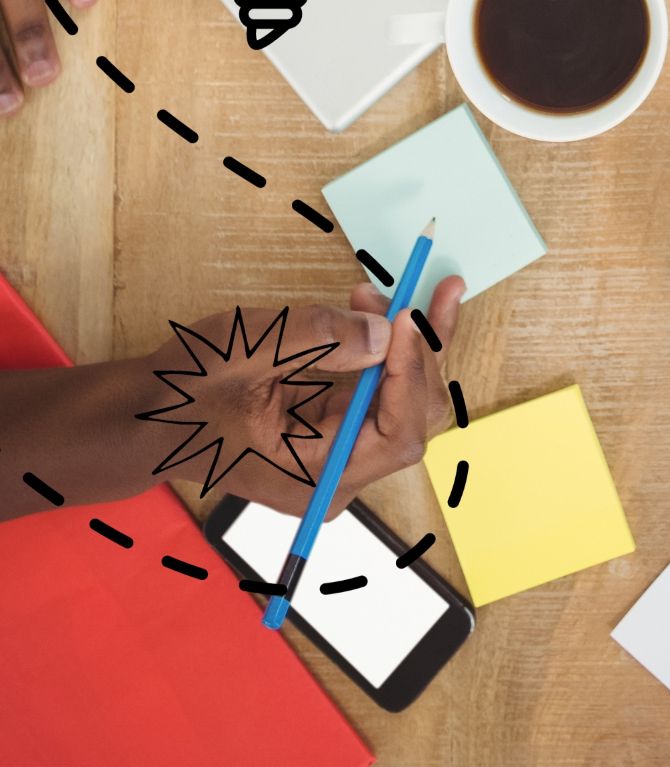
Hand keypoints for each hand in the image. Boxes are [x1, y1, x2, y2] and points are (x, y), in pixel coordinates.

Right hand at [143, 279, 464, 512]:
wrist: (147, 416)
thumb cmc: (184, 394)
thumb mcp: (245, 353)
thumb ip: (316, 342)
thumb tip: (382, 334)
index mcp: (317, 476)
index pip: (398, 435)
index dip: (410, 373)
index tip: (407, 317)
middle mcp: (338, 476)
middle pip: (411, 417)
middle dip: (421, 351)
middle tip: (425, 289)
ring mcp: (339, 456)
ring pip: (401, 402)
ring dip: (406, 344)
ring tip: (382, 293)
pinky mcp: (334, 433)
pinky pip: (377, 395)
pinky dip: (385, 351)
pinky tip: (377, 312)